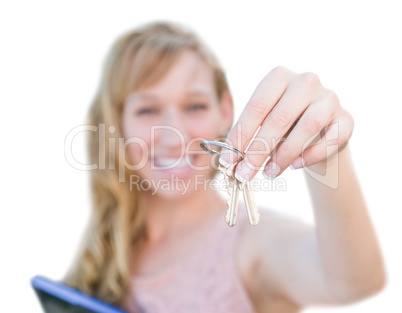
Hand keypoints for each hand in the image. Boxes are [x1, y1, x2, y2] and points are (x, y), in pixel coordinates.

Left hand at [219, 66, 353, 181]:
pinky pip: (333, 138)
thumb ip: (248, 137)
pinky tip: (297, 166)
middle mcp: (305, 81)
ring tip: (269, 173)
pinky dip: (313, 155)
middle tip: (245, 174)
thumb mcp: (262, 125)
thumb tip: (231, 161)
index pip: (256, 106)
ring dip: (285, 154)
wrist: (317, 133)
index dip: (240, 136)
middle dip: (258, 151)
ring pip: (308, 126)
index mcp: (278, 77)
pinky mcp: (347, 118)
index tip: (228, 161)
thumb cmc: (282, 127)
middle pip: (279, 117)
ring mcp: (329, 97)